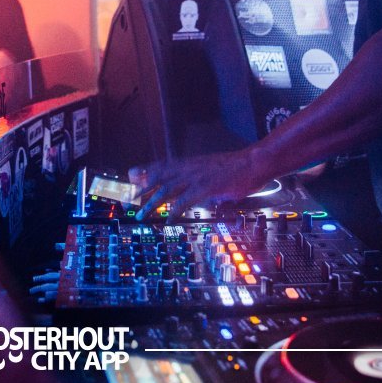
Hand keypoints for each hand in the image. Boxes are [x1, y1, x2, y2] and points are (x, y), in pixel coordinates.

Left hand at [130, 148, 268, 216]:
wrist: (254, 162)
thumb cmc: (236, 168)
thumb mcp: (212, 171)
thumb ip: (199, 181)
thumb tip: (195, 193)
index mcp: (190, 163)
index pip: (161, 165)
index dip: (145, 171)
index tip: (131, 176)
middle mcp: (189, 167)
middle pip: (158, 177)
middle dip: (141, 190)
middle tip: (127, 201)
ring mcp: (196, 177)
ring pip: (166, 189)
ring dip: (151, 203)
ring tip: (140, 215)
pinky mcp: (206, 187)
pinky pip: (185, 200)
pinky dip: (175, 210)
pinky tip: (168, 219)